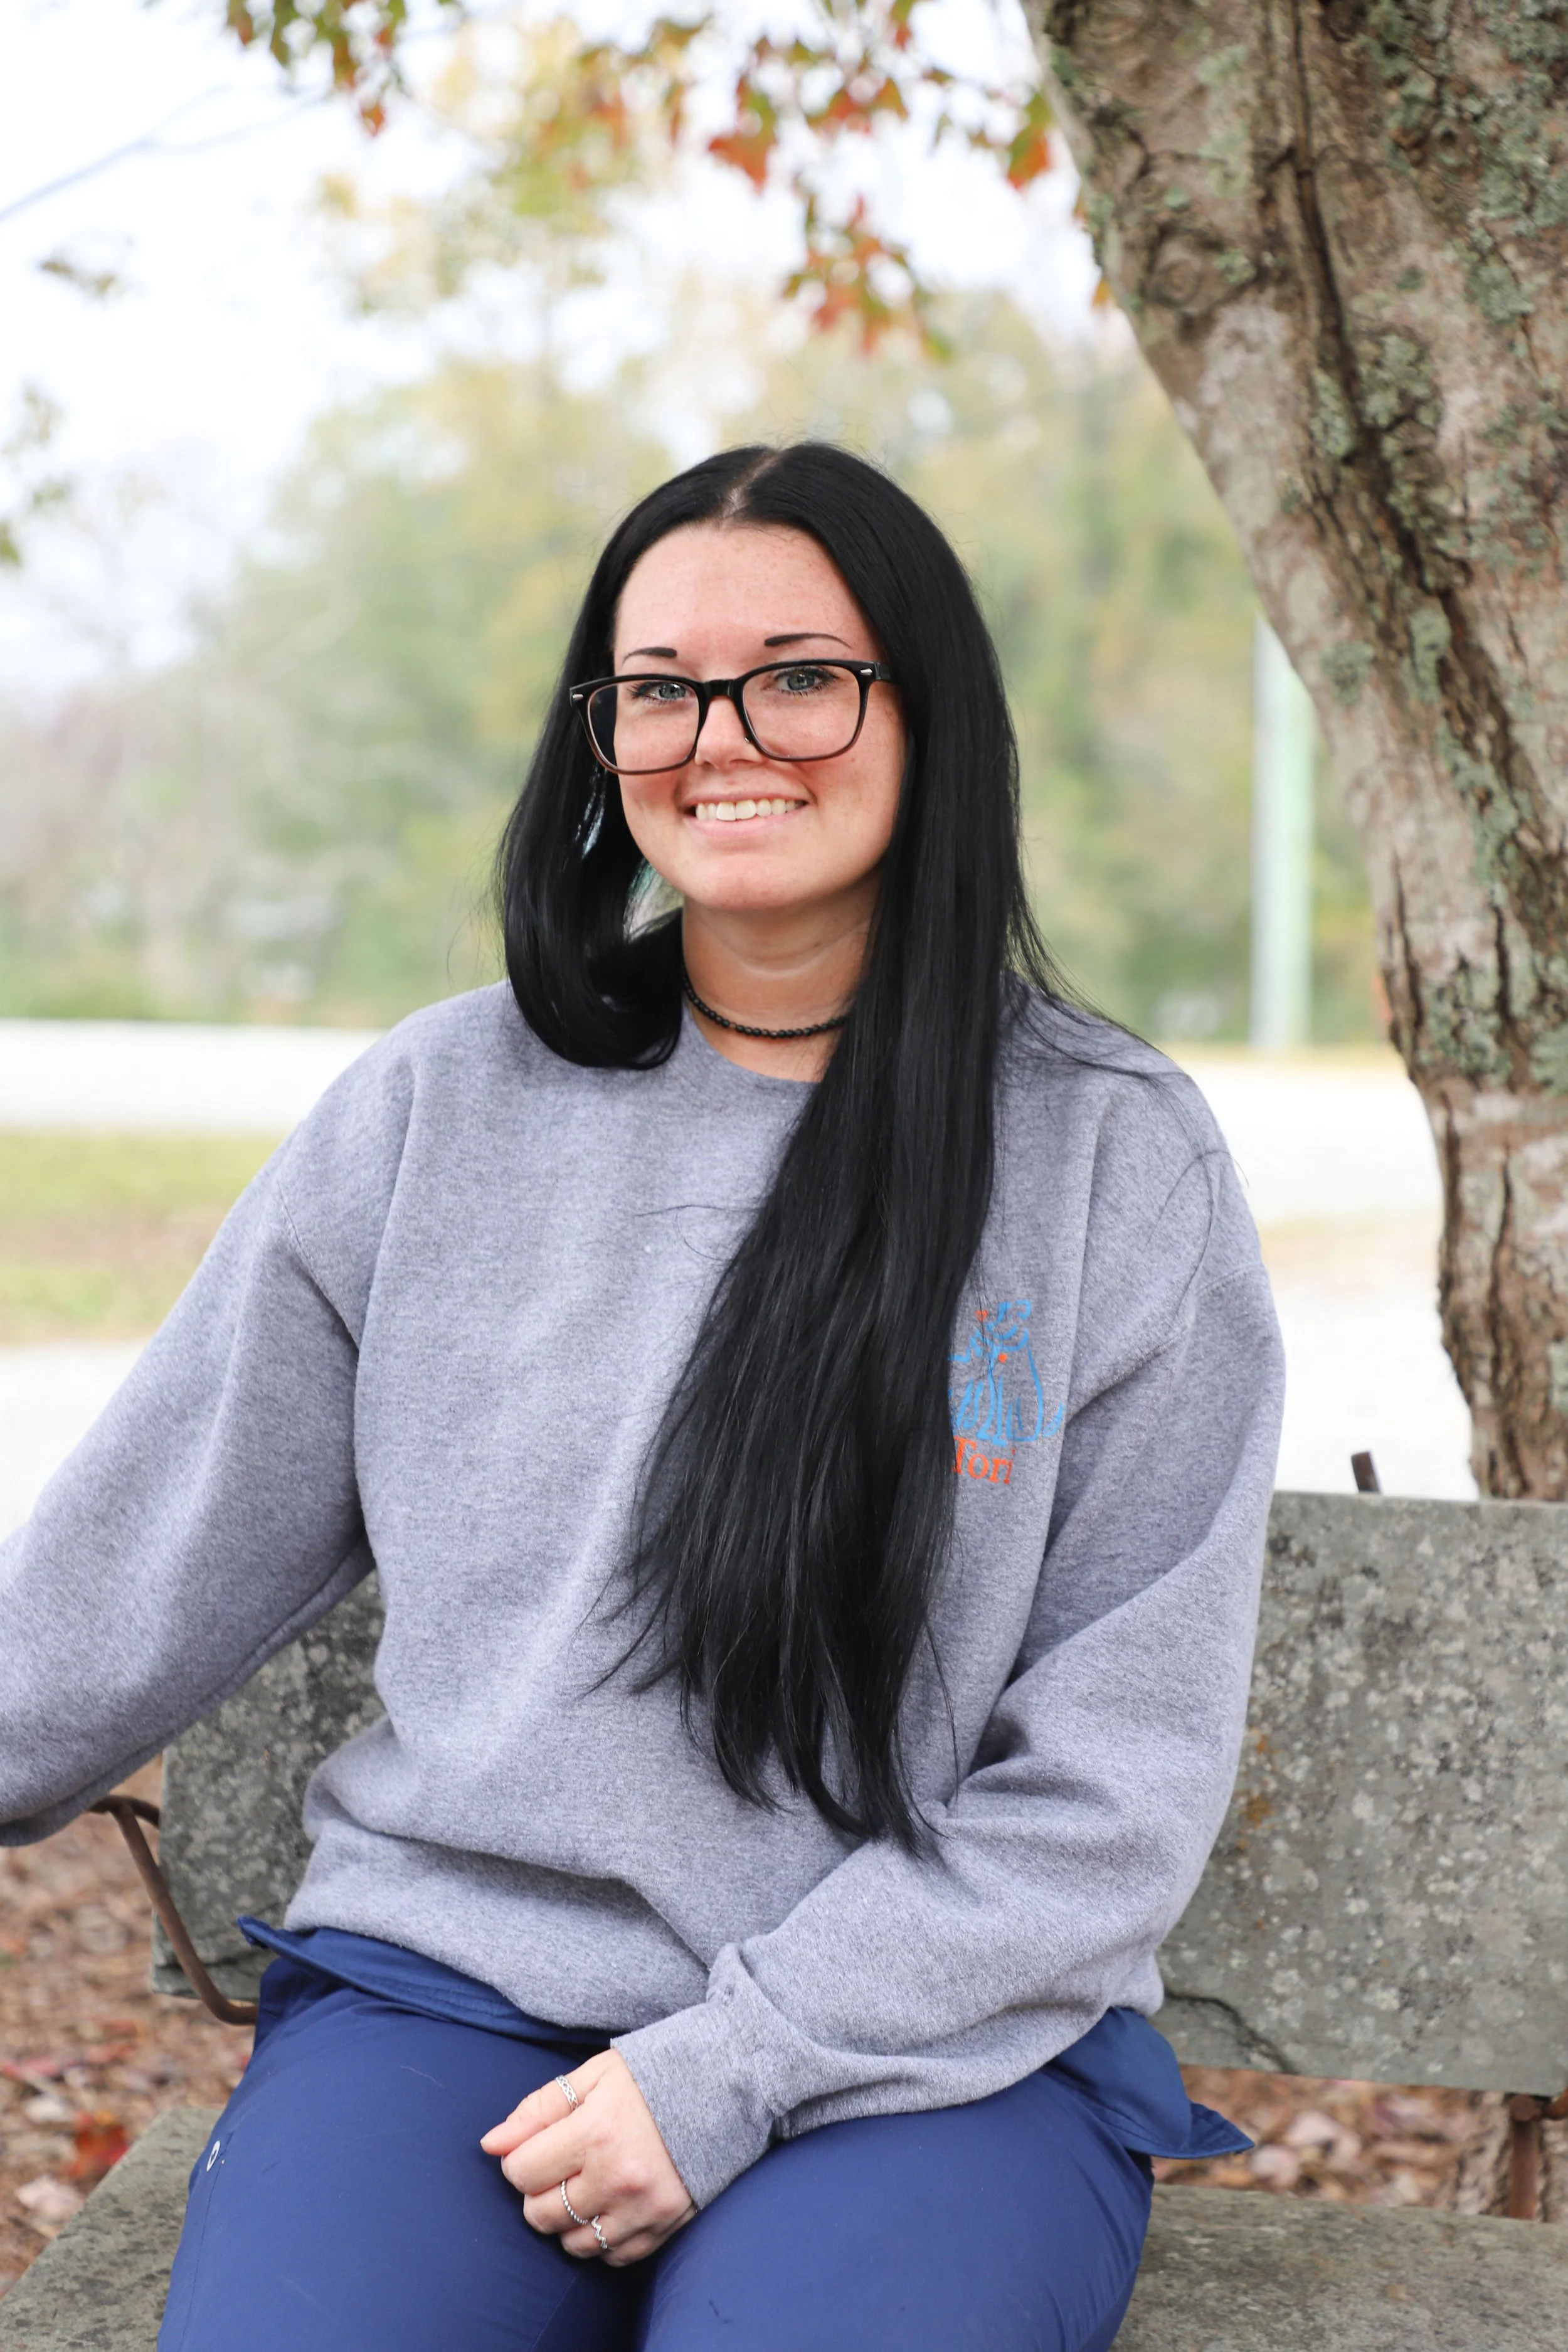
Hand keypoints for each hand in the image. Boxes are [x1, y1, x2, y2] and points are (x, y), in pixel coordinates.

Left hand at [481, 2050, 695, 2266]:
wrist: (725, 2087)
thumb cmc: (652, 2076)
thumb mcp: (593, 2076)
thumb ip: (539, 2109)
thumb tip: (491, 2144)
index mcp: (595, 2131)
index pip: (522, 2172)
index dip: (519, 2161)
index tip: (536, 2148)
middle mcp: (617, 2177)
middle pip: (542, 2214)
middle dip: (538, 2193)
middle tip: (559, 2168)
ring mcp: (643, 2207)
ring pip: (573, 2243)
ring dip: (568, 2220)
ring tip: (585, 2186)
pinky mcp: (665, 2226)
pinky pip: (612, 2257)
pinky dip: (602, 2238)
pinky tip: (610, 2205)